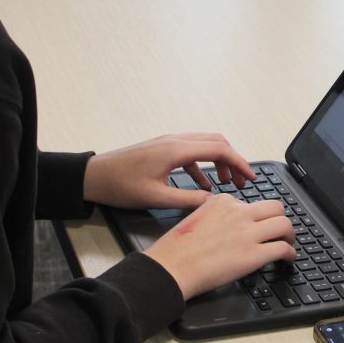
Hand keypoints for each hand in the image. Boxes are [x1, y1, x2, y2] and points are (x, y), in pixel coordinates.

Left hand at [83, 133, 254, 209]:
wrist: (93, 176)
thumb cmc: (120, 186)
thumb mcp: (157, 197)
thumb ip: (189, 199)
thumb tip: (214, 202)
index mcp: (176, 149)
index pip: (219, 149)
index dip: (239, 162)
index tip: (250, 177)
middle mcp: (175, 140)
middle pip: (217, 142)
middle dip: (233, 160)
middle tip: (243, 181)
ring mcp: (169, 142)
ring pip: (205, 145)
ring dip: (219, 162)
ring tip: (227, 184)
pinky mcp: (163, 148)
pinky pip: (192, 152)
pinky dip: (203, 165)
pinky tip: (204, 184)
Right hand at [145, 195, 296, 298]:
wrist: (170, 268)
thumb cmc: (176, 249)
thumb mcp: (195, 217)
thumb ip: (215, 214)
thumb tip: (229, 223)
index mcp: (223, 201)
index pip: (251, 203)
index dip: (257, 217)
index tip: (258, 225)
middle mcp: (238, 213)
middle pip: (275, 207)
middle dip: (281, 219)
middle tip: (281, 230)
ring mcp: (247, 233)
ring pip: (284, 224)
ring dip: (290, 235)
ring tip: (289, 243)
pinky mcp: (253, 255)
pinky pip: (282, 249)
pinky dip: (291, 254)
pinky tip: (288, 260)